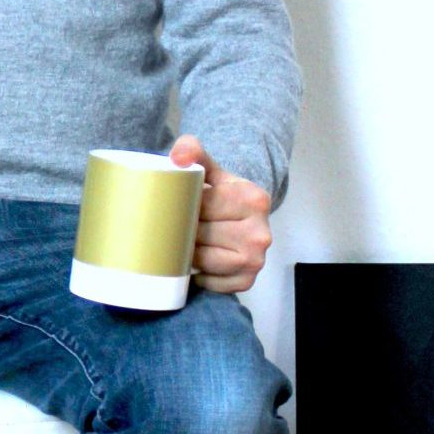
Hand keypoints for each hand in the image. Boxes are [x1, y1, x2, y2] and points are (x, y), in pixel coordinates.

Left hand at [169, 135, 272, 293]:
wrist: (245, 218)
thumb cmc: (222, 194)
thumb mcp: (212, 169)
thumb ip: (193, 152)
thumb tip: (178, 157)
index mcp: (254, 199)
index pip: (204, 205)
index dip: (183, 205)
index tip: (176, 204)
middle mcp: (261, 233)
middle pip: (201, 234)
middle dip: (182, 230)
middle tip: (172, 224)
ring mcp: (256, 260)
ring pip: (203, 260)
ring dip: (188, 252)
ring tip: (182, 241)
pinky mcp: (246, 281)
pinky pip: (210, 282)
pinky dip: (198, 274)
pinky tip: (195, 262)